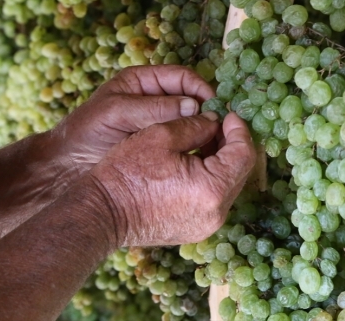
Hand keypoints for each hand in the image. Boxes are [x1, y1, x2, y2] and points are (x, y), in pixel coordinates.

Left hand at [50, 65, 214, 176]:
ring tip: (214, 143)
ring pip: (189, 122)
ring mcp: (157, 123)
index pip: (182, 77)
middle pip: (191, 98)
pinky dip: (192, 145)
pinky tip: (200, 155)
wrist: (67, 167)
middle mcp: (154, 99)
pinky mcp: (158, 146)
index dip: (200, 88)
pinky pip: (182, 141)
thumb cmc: (86, 132)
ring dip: (201, 130)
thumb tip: (194, 107)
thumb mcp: (118, 113)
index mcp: (143, 81)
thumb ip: (153, 108)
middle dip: (206, 110)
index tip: (214, 105)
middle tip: (220, 127)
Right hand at [89, 112, 256, 246]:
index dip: (239, 129)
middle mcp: (216, 213)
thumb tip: (215, 121)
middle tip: (217, 123)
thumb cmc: (128, 173)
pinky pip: (212, 200)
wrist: (101, 213)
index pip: (243, 154)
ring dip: (220, 161)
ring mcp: (206, 226)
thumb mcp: (162, 135)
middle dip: (230, 144)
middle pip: (238, 171)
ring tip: (203, 139)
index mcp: (212, 189)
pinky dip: (208, 179)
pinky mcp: (194, 230)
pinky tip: (193, 162)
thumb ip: (196, 124)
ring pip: (226, 185)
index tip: (228, 114)